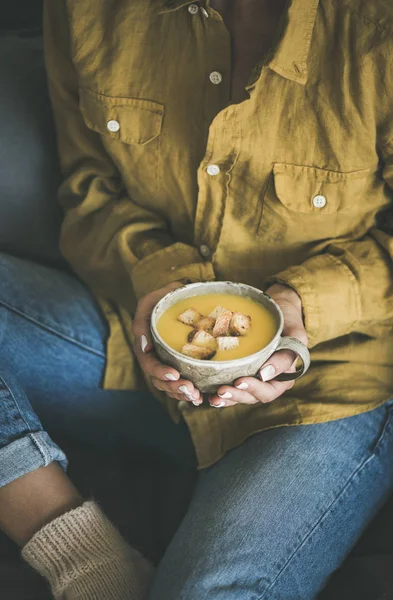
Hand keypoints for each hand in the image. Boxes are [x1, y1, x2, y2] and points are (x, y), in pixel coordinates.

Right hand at [132, 282, 202, 404]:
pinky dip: (189, 392)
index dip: (160, 372)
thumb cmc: (167, 297)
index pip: (148, 363)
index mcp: (145, 344)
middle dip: (174, 388)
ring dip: (182, 394)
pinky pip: (181, 384)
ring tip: (197, 397)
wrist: (184, 296)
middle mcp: (155, 357)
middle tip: (191, 391)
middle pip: (159, 380)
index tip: (174, 375)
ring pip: (170, 386)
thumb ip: (143, 319)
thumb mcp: (151, 301)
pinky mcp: (181, 365)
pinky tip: (200, 397)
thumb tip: (144, 346)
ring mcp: (167, 363)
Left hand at [209, 284, 307, 407]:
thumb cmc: (288, 320)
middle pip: (252, 397)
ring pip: (240, 395)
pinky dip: (220, 391)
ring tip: (213, 397)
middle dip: (236, 395)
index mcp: (283, 377)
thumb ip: (287, 355)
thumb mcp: (295, 334)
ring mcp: (253, 379)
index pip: (268, 390)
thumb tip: (264, 375)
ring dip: (226, 398)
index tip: (240, 380)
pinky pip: (231, 386)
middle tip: (221, 390)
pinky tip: (208, 393)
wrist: (277, 308)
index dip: (254, 389)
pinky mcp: (241, 372)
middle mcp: (268, 382)